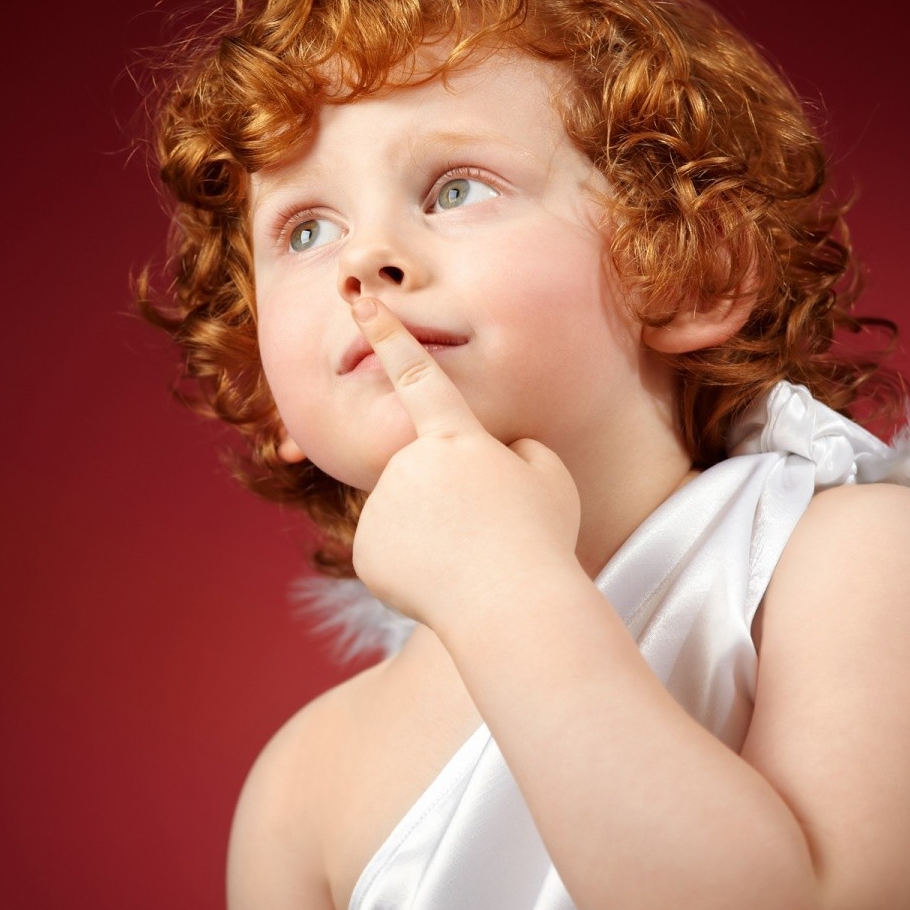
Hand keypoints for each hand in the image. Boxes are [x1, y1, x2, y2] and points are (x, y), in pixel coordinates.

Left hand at [347, 296, 581, 631]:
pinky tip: (442, 579)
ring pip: (406, 511)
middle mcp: (406, 464)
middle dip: (450, 492)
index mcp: (455, 437)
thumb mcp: (548, 476)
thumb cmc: (540, 537)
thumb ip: (515, 450)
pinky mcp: (365, 552)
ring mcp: (380, 508)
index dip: (389, 334)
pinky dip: (413, 563)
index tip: (361, 302)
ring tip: (471, 556)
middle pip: (424, 469)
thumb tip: (493, 454)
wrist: (511, 607)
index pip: (417, 373)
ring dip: (434, 529)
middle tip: (490, 527)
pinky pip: (390, 548)